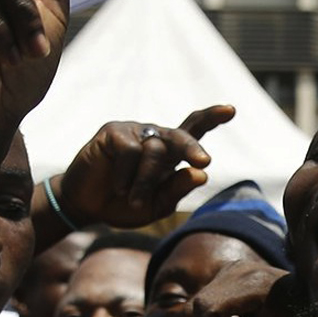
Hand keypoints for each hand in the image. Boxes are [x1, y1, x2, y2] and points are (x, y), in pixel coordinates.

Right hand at [56, 107, 235, 228]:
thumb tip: (201, 174)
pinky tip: (118, 186)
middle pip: (181, 137)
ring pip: (154, 151)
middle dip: (193, 148)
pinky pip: (130, 151)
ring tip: (131, 198)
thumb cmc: (123, 205)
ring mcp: (134, 131)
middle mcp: (155, 137)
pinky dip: (126, 174)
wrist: (86, 206)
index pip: (194, 129)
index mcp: (170, 153)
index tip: (231, 110)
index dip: (212, 118)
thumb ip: (176, 190)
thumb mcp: (155, 205)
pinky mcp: (113, 132)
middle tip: (203, 162)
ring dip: (145, 181)